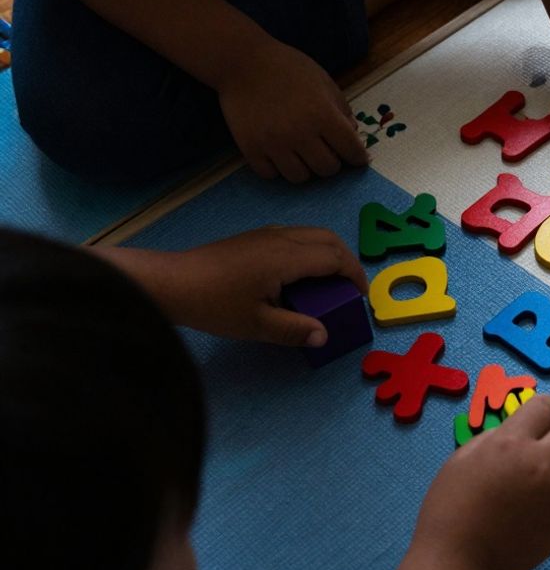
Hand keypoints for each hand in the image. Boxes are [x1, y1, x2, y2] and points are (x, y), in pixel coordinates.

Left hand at [156, 227, 367, 345]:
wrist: (170, 283)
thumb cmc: (214, 304)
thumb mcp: (256, 325)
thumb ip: (294, 329)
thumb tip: (324, 335)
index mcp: (287, 257)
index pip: (335, 258)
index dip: (354, 275)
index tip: (359, 297)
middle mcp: (281, 238)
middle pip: (328, 238)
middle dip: (346, 260)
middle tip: (349, 287)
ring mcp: (265, 234)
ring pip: (310, 234)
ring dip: (328, 252)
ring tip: (327, 281)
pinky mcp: (253, 238)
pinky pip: (294, 236)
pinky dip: (309, 250)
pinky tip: (298, 274)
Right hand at [218, 42, 368, 182]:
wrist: (241, 61)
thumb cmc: (287, 68)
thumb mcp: (324, 82)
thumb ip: (342, 110)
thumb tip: (353, 135)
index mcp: (323, 115)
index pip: (352, 151)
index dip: (358, 156)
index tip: (356, 158)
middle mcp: (300, 134)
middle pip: (327, 170)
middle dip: (331, 161)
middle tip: (324, 150)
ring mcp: (274, 144)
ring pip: (300, 177)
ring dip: (304, 168)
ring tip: (300, 152)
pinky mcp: (251, 149)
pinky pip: (271, 174)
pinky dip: (276, 167)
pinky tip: (277, 152)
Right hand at [410, 396, 549, 569]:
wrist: (458, 562)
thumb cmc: (449, 510)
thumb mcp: (461, 459)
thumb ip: (494, 438)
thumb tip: (519, 431)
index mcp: (511, 443)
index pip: (547, 405)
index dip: (541, 412)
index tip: (534, 424)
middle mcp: (540, 463)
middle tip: (548, 447)